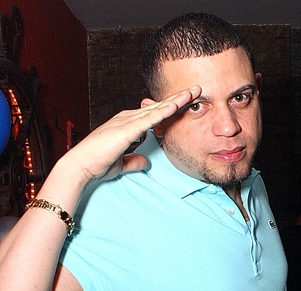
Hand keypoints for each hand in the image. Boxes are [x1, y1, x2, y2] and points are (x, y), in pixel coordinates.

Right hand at [62, 86, 201, 185]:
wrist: (80, 166)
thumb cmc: (97, 164)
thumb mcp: (121, 163)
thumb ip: (134, 160)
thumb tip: (146, 162)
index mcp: (127, 124)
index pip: (153, 114)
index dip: (170, 108)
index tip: (185, 103)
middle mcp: (127, 118)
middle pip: (158, 106)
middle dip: (177, 98)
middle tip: (196, 89)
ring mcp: (126, 121)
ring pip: (156, 109)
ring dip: (176, 100)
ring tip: (193, 92)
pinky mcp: (126, 130)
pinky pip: (149, 119)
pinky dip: (163, 112)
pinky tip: (176, 106)